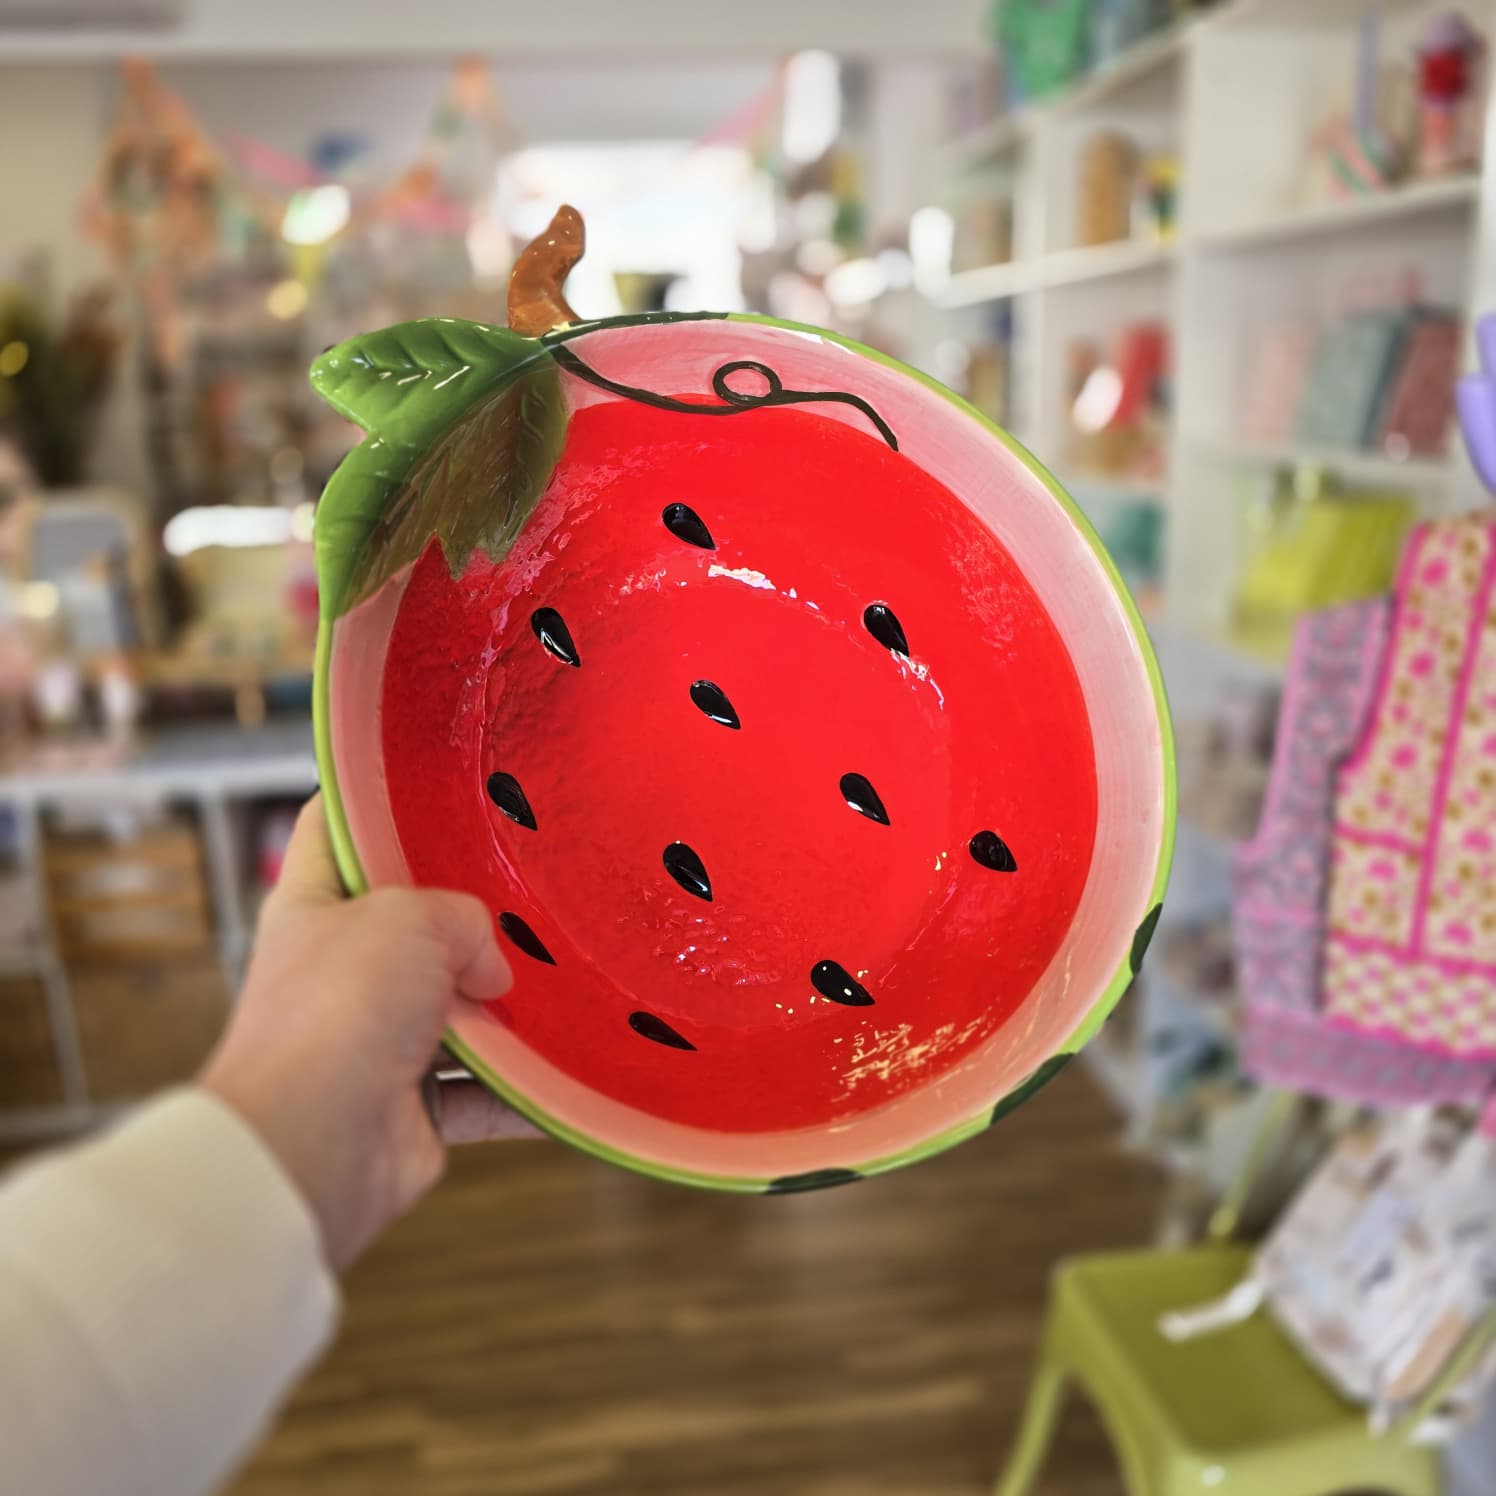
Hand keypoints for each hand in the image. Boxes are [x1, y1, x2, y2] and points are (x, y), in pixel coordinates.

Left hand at [201, 796, 531, 1270]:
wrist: (311, 1147)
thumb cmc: (336, 1011)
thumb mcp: (407, 918)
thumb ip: (462, 919)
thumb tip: (490, 974)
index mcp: (314, 907)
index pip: (331, 830)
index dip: (370, 801)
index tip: (432, 785)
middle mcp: (341, 972)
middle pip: (413, 927)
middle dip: (470, 919)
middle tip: (531, 894)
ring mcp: (375, 1042)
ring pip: (457, 1011)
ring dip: (507, 1008)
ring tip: (567, 979)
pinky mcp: (412, 1107)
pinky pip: (483, 1091)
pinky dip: (525, 1090)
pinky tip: (571, 1071)